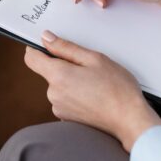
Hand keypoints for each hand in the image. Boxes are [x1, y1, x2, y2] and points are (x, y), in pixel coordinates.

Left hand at [24, 30, 160, 151]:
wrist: (130, 121)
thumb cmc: (117, 90)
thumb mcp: (94, 59)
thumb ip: (66, 48)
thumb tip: (46, 38)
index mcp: (58, 76)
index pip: (31, 58)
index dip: (37, 48)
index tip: (49, 45)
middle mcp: (53, 94)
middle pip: (48, 72)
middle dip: (64, 66)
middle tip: (88, 68)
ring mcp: (59, 108)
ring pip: (58, 86)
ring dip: (71, 82)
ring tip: (95, 84)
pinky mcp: (66, 118)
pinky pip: (65, 99)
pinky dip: (75, 95)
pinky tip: (94, 96)